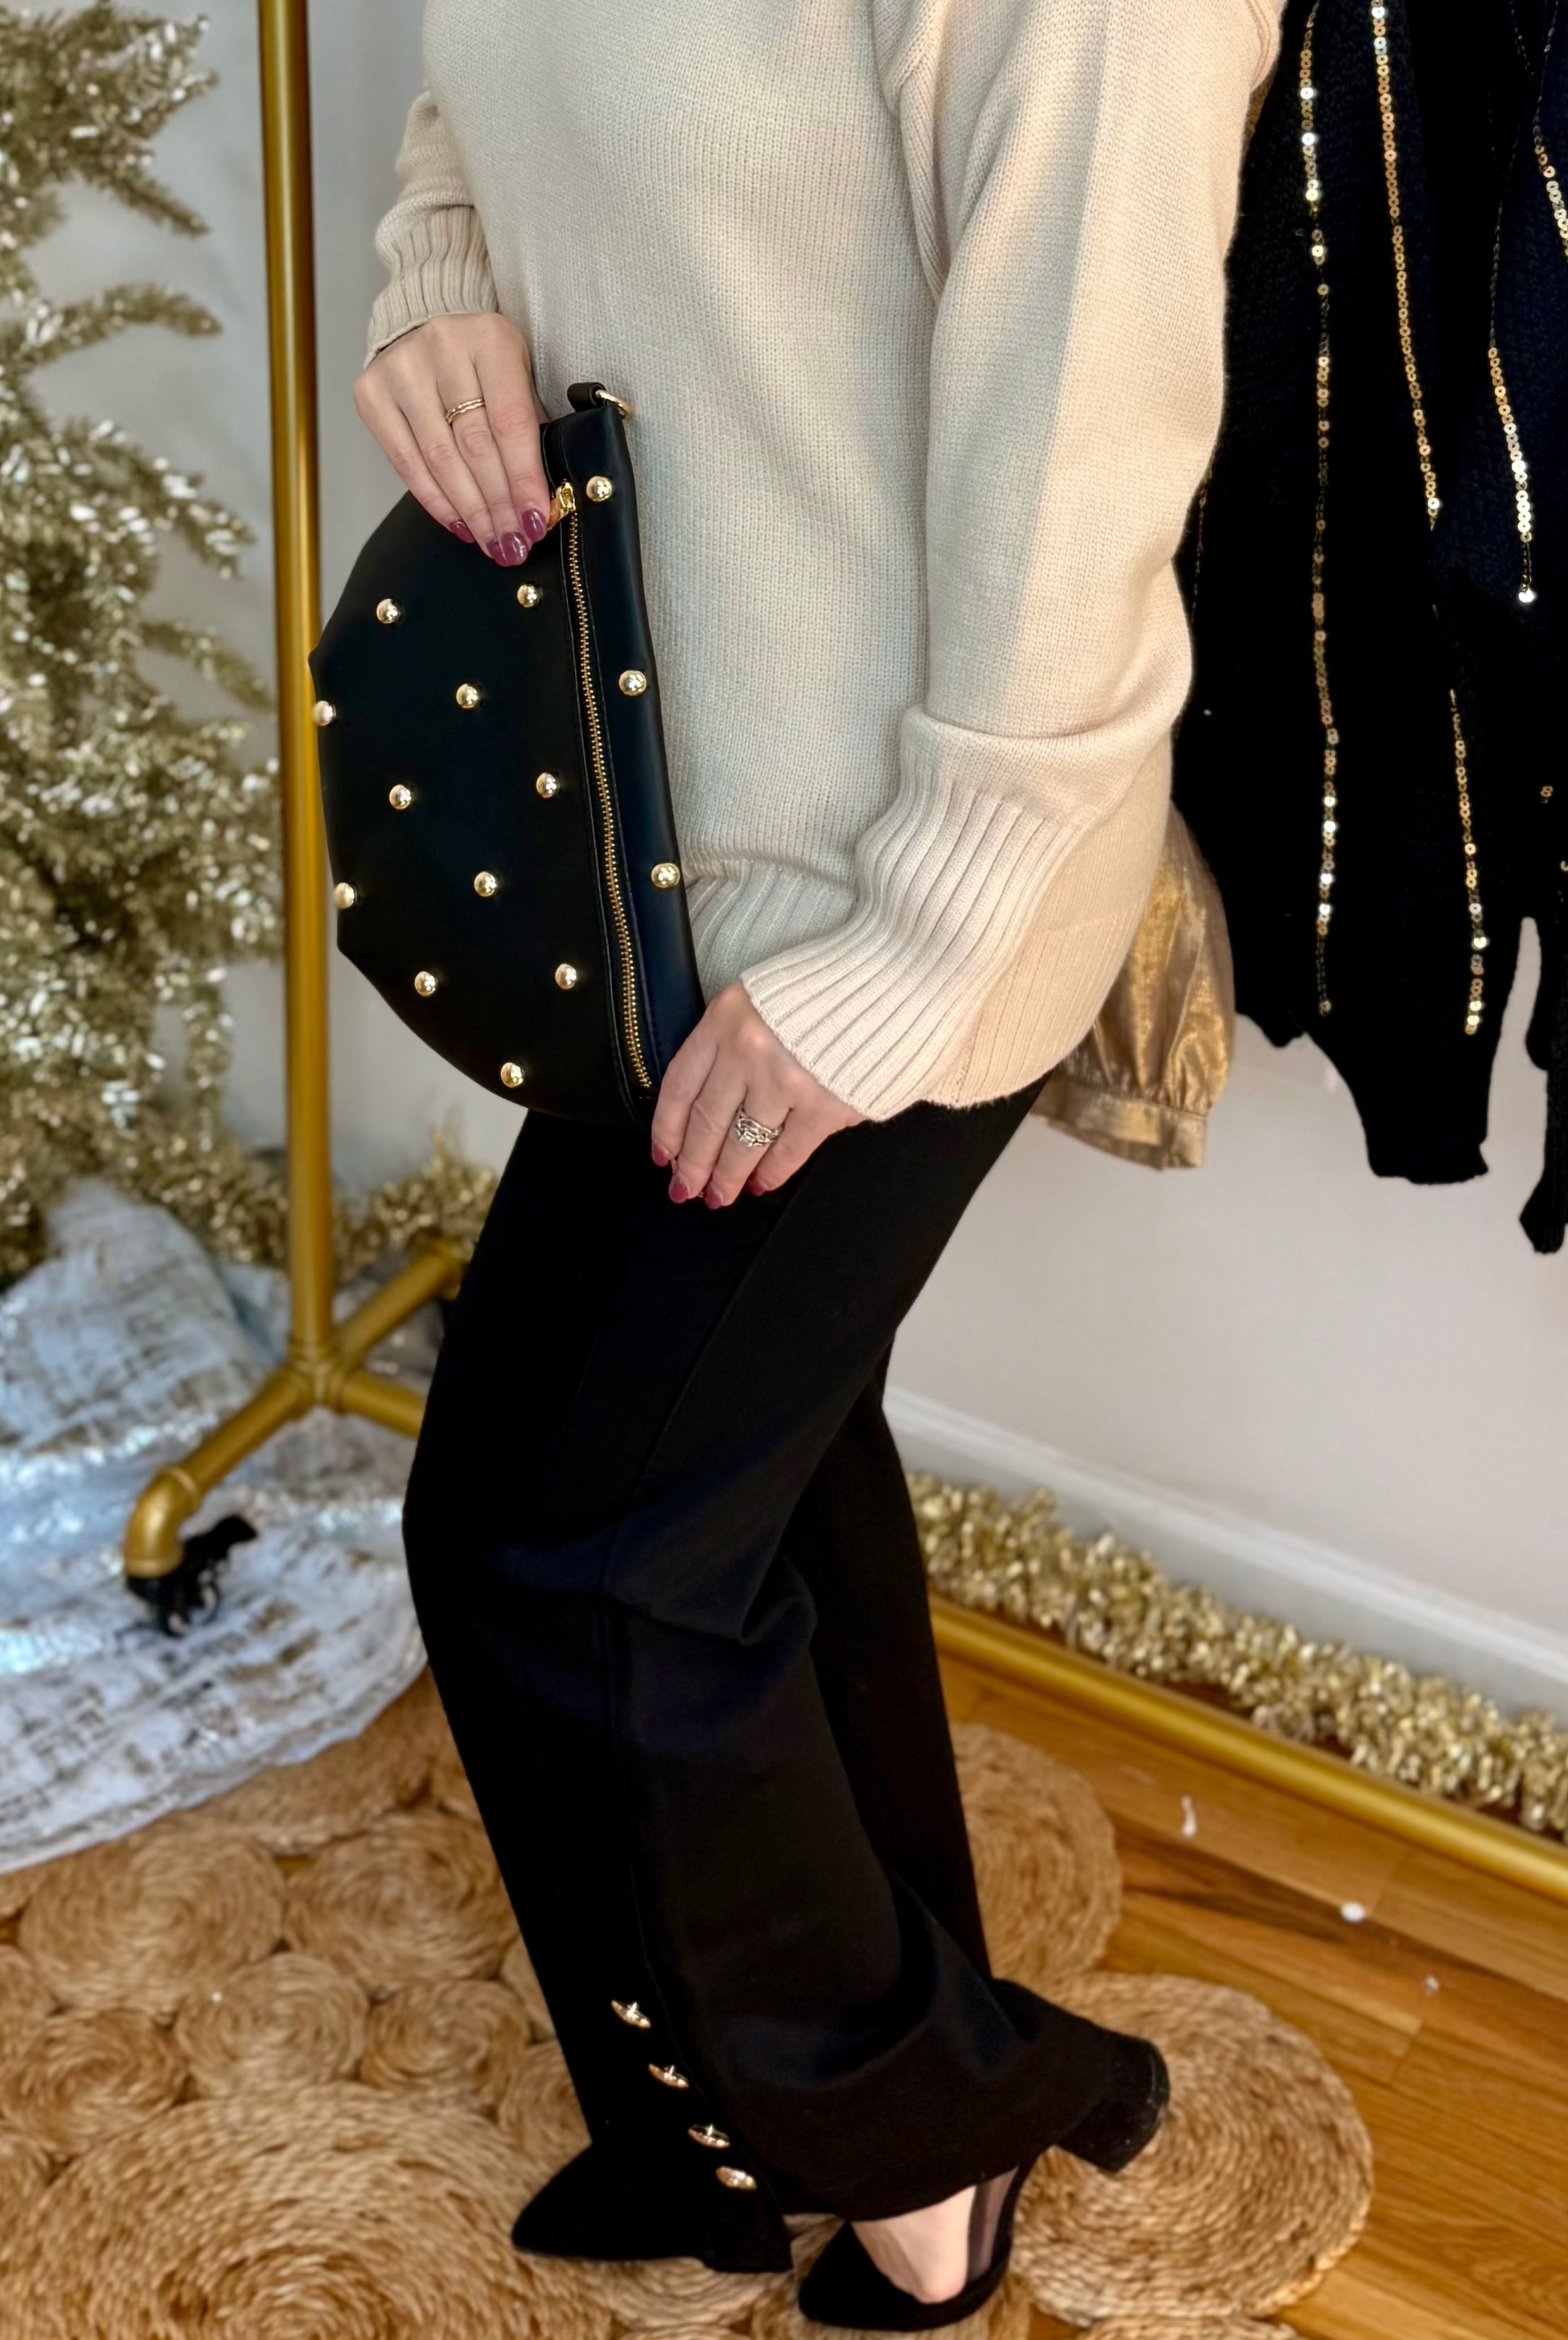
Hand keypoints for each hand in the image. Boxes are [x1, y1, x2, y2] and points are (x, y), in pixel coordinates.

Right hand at [353, 314, 553, 565]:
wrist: (424, 325)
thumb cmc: (481, 362)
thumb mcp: (517, 376)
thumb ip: (530, 430)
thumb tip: (537, 504)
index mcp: (489, 339)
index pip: (510, 423)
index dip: (523, 479)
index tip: (535, 521)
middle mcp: (442, 347)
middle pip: (475, 446)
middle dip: (498, 504)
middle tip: (514, 543)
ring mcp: (401, 370)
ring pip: (440, 460)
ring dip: (470, 511)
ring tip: (492, 541)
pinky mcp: (371, 393)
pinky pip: (406, 463)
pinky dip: (436, 501)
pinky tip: (460, 524)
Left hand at [651, 983, 863, 1206]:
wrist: (891, 980)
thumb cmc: (828, 987)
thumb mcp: (762, 995)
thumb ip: (733, 1039)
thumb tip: (715, 1097)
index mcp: (725, 1019)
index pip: (680, 1085)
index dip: (667, 1128)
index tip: (662, 1154)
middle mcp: (748, 1050)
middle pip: (707, 1121)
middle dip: (693, 1164)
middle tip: (686, 1188)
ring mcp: (785, 1080)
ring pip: (743, 1143)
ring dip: (727, 1176)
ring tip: (719, 1195)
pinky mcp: (824, 1105)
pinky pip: (787, 1151)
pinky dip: (772, 1173)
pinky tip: (761, 1182)